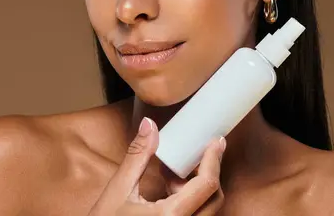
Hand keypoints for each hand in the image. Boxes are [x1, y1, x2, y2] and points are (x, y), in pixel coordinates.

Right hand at [88, 117, 225, 214]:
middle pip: (213, 199)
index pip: (206, 185)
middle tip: (192, 155)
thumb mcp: (117, 191)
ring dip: (195, 189)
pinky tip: (167, 192)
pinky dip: (188, 201)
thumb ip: (137, 157)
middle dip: (206, 173)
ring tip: (169, 176)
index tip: (216, 141)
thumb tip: (149, 126)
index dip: (213, 159)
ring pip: (206, 210)